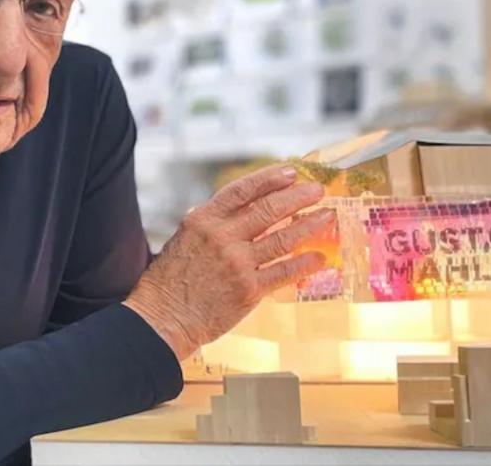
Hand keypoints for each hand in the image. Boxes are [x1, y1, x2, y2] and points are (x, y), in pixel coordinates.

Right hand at [124, 164, 333, 360]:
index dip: (270, 179)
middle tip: (318, 190)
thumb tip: (240, 211)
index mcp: (204, 220)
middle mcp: (222, 237)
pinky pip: (284, 271)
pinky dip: (305, 263)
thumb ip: (213, 223)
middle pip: (269, 210)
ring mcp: (237, 263)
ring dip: (310, 225)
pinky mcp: (249, 289)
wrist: (162, 318)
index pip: (243, 190)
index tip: (291, 172)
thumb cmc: (170, 281)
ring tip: (328, 216)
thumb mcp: (185, 238)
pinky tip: (319, 257)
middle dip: (298, 197)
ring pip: (283, 239)